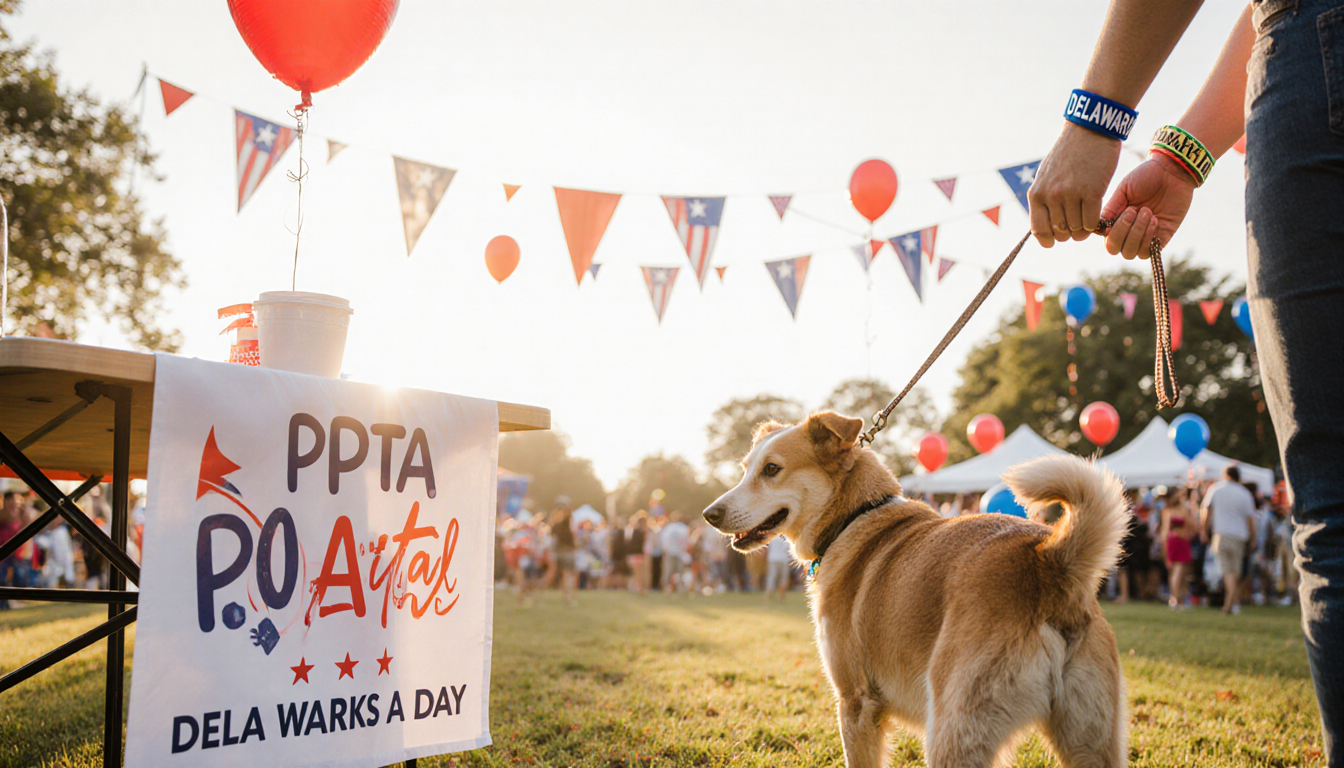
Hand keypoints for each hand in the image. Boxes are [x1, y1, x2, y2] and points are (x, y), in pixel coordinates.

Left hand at [1028, 123, 1122, 247]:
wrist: (1090, 130)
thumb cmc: (1070, 153)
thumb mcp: (1047, 174)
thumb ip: (1045, 197)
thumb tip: (1046, 224)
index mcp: (1037, 193)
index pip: (1038, 229)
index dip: (1048, 239)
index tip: (1055, 241)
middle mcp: (1051, 195)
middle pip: (1060, 232)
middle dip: (1069, 233)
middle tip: (1077, 225)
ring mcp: (1070, 194)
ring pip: (1076, 229)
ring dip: (1083, 228)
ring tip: (1087, 217)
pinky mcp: (1091, 192)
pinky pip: (1091, 222)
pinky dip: (1094, 223)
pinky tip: (1095, 213)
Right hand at [1100, 153, 1195, 258]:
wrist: (1172, 171)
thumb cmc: (1146, 176)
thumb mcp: (1124, 189)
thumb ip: (1111, 208)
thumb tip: (1102, 227)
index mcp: (1117, 221)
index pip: (1107, 241)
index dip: (1111, 234)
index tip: (1122, 213)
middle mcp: (1129, 232)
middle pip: (1117, 250)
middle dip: (1124, 231)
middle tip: (1134, 210)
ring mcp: (1145, 236)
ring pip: (1132, 253)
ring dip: (1137, 233)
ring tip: (1147, 212)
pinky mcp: (1162, 237)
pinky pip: (1149, 252)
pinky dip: (1149, 238)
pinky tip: (1155, 220)